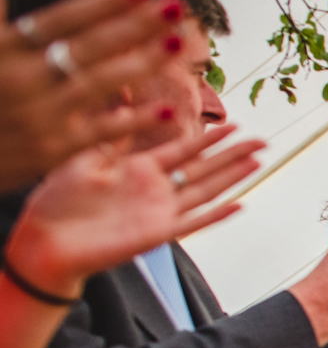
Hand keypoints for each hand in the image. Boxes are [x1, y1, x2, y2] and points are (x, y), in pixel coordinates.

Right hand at [0, 0, 192, 192]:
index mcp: (7, 48)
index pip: (63, 18)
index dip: (103, 2)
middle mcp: (25, 77)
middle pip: (89, 45)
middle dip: (135, 25)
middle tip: (174, 8)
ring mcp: (40, 114)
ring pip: (99, 83)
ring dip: (141, 63)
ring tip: (177, 44)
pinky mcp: (52, 149)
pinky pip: (100, 133)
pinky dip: (131, 122)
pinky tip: (165, 111)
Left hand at [4, 125, 264, 298]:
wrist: (46, 240)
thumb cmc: (58, 202)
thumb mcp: (84, 158)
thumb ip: (112, 136)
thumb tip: (127, 107)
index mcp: (138, 169)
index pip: (183, 150)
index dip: (209, 139)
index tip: (233, 125)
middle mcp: (155, 190)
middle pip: (204, 169)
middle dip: (233, 155)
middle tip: (261, 141)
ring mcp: (159, 213)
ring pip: (206, 191)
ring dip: (233, 178)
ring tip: (257, 162)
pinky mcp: (157, 234)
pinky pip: (193, 223)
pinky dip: (217, 216)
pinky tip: (239, 205)